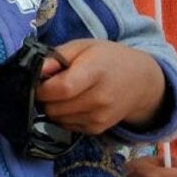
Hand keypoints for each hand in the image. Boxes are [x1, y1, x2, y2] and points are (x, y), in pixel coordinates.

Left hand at [35, 39, 165, 133]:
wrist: (139, 82)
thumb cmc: (108, 58)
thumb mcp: (83, 46)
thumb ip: (57, 56)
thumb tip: (37, 69)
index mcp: (95, 73)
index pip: (61, 89)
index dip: (42, 87)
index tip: (37, 79)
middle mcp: (99, 99)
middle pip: (55, 107)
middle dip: (43, 97)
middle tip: (48, 84)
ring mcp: (99, 118)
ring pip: (57, 119)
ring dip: (52, 107)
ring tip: (62, 92)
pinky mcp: (97, 129)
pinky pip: (66, 126)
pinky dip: (62, 115)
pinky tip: (72, 102)